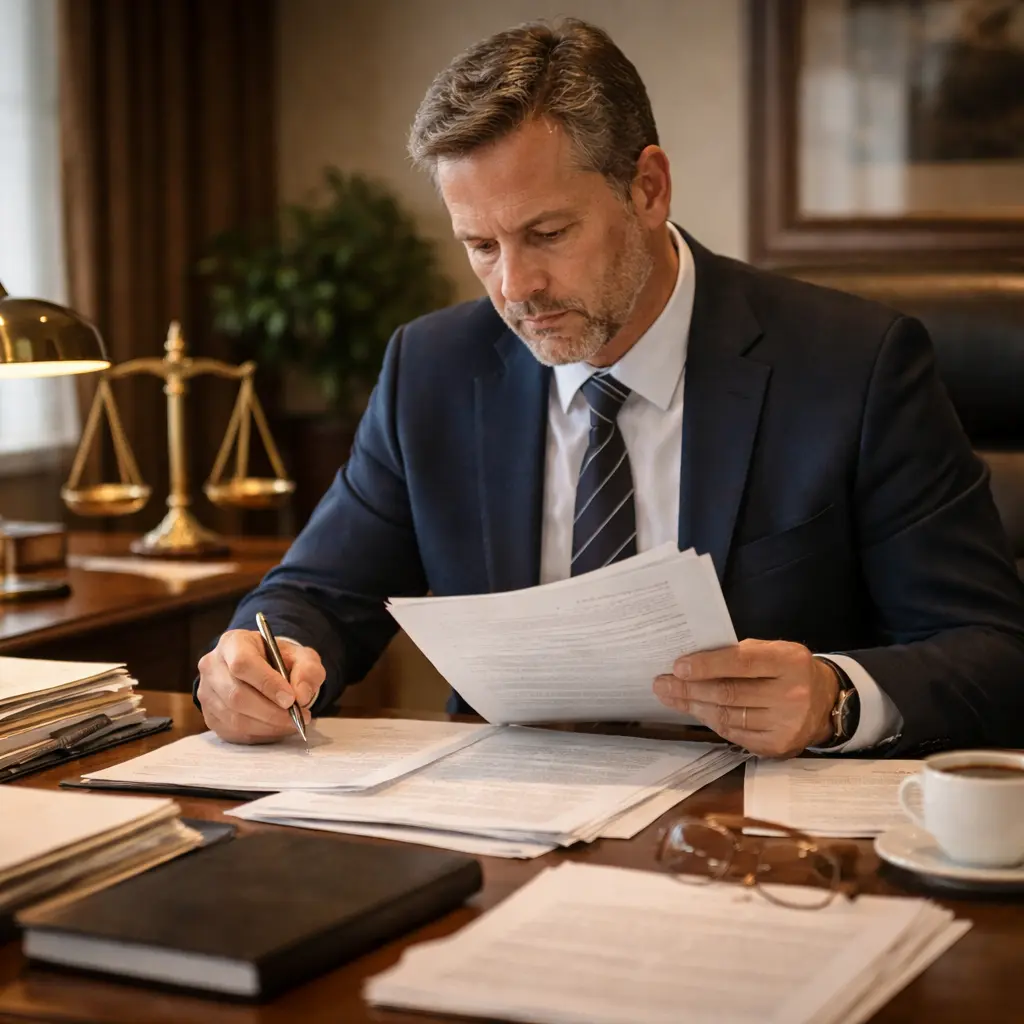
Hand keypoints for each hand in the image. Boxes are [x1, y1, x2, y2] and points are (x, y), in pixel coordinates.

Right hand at [197, 629, 325, 743]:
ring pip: (234, 718)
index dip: (267, 684)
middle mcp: (212, 666)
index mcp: (233, 643)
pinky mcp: (209, 716)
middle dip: (271, 712)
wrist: (264, 670)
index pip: (243, 663)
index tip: (291, 699)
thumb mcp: (302, 657)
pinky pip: (233, 732)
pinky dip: (260, 734)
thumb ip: (308, 671)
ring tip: (292, 723)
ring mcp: (206, 693)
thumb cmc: (280, 661)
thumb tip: (301, 696)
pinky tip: (277, 728)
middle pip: (236, 695)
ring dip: (268, 726)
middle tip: (297, 716)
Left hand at [652, 638, 839, 757]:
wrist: (826, 702)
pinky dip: (711, 721)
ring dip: (694, 706)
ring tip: (671, 697)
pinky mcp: (778, 747)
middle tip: (662, 684)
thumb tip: (693, 662)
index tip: (678, 667)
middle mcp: (792, 695)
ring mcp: (786, 725)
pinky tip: (696, 711)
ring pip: (727, 716)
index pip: (741, 662)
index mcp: (789, 662)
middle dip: (690, 689)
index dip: (706, 665)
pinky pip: (734, 734)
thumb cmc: (789, 670)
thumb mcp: (774, 651)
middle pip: (729, 693)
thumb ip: (740, 654)